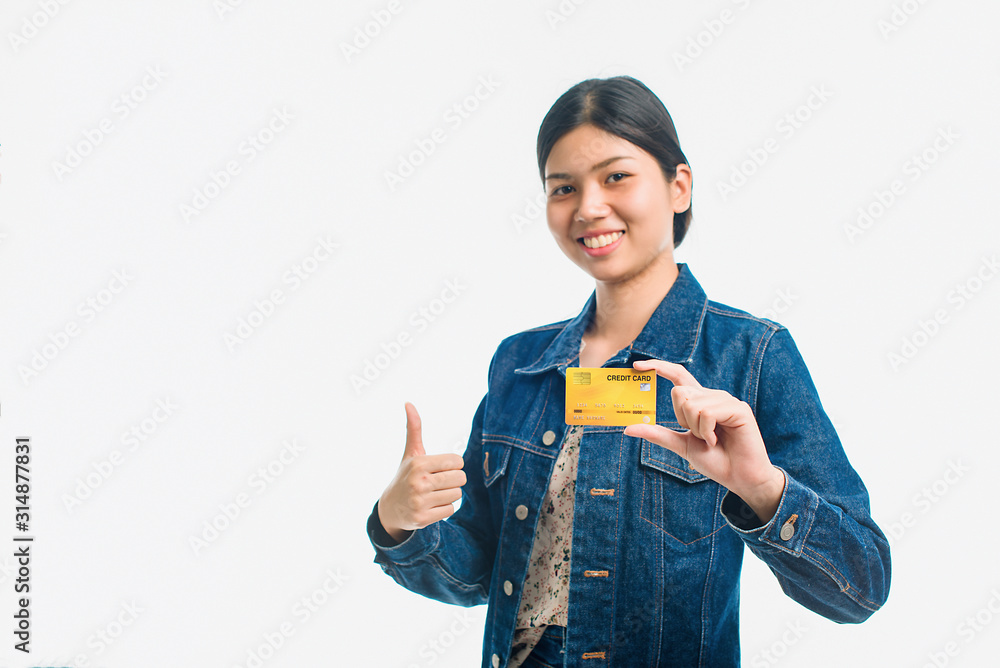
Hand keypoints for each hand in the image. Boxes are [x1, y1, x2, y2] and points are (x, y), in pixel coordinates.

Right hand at [377, 402, 466, 543]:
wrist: (390, 508)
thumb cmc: (406, 476)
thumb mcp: (411, 453)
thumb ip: (414, 428)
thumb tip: (408, 402)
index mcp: (419, 463)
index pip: (457, 461)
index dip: (452, 465)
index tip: (439, 468)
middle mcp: (418, 482)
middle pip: (460, 479)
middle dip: (452, 480)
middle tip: (437, 482)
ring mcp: (420, 501)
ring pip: (457, 495)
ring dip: (449, 495)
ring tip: (433, 494)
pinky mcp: (422, 519)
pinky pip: (450, 510)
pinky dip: (444, 508)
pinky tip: (430, 506)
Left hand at [623, 359, 784, 522]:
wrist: (740, 478)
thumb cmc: (715, 461)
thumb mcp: (681, 445)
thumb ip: (658, 434)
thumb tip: (628, 427)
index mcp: (699, 401)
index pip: (678, 376)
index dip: (659, 367)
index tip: (637, 365)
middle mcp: (712, 396)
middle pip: (679, 392)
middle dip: (682, 418)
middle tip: (699, 436)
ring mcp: (726, 400)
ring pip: (691, 403)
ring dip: (696, 428)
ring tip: (711, 439)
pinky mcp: (738, 408)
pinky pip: (707, 412)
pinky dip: (707, 431)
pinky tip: (717, 440)